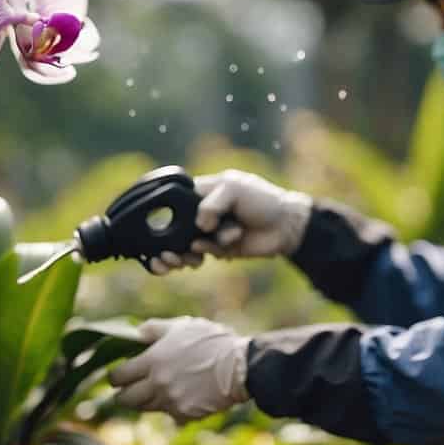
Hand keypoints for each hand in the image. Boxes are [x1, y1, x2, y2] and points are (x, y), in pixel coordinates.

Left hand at [109, 317, 249, 420]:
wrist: (240, 367)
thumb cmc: (212, 342)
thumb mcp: (182, 327)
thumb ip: (155, 329)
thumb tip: (136, 333)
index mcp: (153, 361)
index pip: (119, 377)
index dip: (115, 377)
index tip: (117, 377)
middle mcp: (157, 384)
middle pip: (126, 400)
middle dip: (124, 396)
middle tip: (127, 391)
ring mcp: (171, 402)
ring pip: (146, 409)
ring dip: (146, 402)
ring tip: (154, 393)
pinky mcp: (185, 415)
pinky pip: (171, 415)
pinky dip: (173, 409)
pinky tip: (182, 397)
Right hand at [149, 170, 311, 274]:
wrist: (285, 226)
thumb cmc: (262, 200)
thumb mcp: (235, 189)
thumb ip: (213, 203)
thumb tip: (200, 224)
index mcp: (202, 192)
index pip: (174, 202)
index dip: (163, 215)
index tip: (158, 230)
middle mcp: (202, 212)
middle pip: (174, 228)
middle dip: (168, 243)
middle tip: (167, 255)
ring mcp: (210, 231)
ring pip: (185, 244)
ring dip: (186, 252)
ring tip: (193, 255)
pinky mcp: (219, 248)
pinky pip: (204, 253)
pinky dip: (208, 252)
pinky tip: (223, 248)